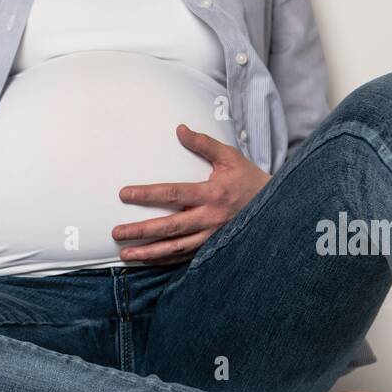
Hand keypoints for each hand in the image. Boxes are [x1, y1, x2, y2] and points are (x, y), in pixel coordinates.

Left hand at [112, 124, 270, 264]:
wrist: (276, 209)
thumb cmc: (248, 180)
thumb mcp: (230, 157)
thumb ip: (204, 144)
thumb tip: (180, 130)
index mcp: (212, 193)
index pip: (173, 193)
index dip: (147, 194)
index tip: (124, 194)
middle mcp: (210, 218)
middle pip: (169, 227)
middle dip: (141, 231)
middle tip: (116, 233)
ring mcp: (211, 237)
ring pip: (175, 248)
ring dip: (148, 253)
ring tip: (125, 254)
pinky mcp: (212, 248)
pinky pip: (184, 258)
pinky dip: (164, 261)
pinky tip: (146, 260)